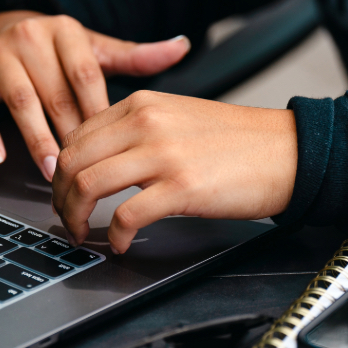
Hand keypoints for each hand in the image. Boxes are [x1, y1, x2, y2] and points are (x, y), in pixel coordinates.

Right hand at [0, 10, 191, 180]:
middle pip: (55, 93)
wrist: (1, 25)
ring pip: (20, 101)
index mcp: (66, 32)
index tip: (112, 146)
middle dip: (70, 136)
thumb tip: (181, 47)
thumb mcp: (95, 49)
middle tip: (85, 173)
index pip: (86, 75)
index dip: (98, 113)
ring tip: (52, 173)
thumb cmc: (55, 49)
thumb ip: (135, 56)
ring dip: (36, 140)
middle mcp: (30, 38)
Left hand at [52, 91, 297, 252]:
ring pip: (87, 186)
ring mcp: (163, 155)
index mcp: (142, 105)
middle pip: (71, 162)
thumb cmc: (239, 141)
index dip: (61, 171)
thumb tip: (101, 160)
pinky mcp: (181, 188)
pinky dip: (114, 236)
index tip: (64, 192)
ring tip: (83, 233)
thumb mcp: (178, 118)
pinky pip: (125, 216)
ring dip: (76, 218)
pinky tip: (120, 243)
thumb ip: (136, 131)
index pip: (76, 136)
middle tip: (66, 218)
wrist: (288, 151)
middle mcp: (146, 124)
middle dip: (59, 198)